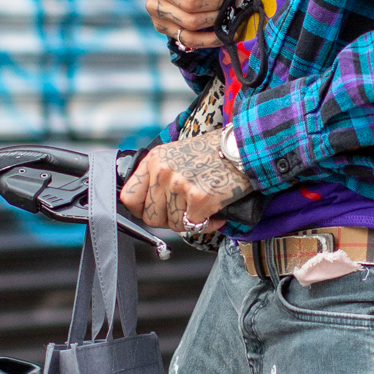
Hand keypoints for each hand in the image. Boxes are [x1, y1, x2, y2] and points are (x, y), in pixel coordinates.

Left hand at [121, 136, 246, 233]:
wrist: (245, 147)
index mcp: (155, 160)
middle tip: (186, 212)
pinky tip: (215, 212)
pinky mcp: (200, 198)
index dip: (141, 210)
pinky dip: (207, 224)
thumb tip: (148, 207)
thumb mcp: (176, 155)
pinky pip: (194, 226)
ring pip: (173, 224)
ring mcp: (180, 185)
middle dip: (169, 219)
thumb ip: (159, 176)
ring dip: (190, 222)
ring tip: (204, 208)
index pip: (129, 197)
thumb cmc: (213, 152)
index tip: (155, 211)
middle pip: (151, 217)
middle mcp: (163, 172)